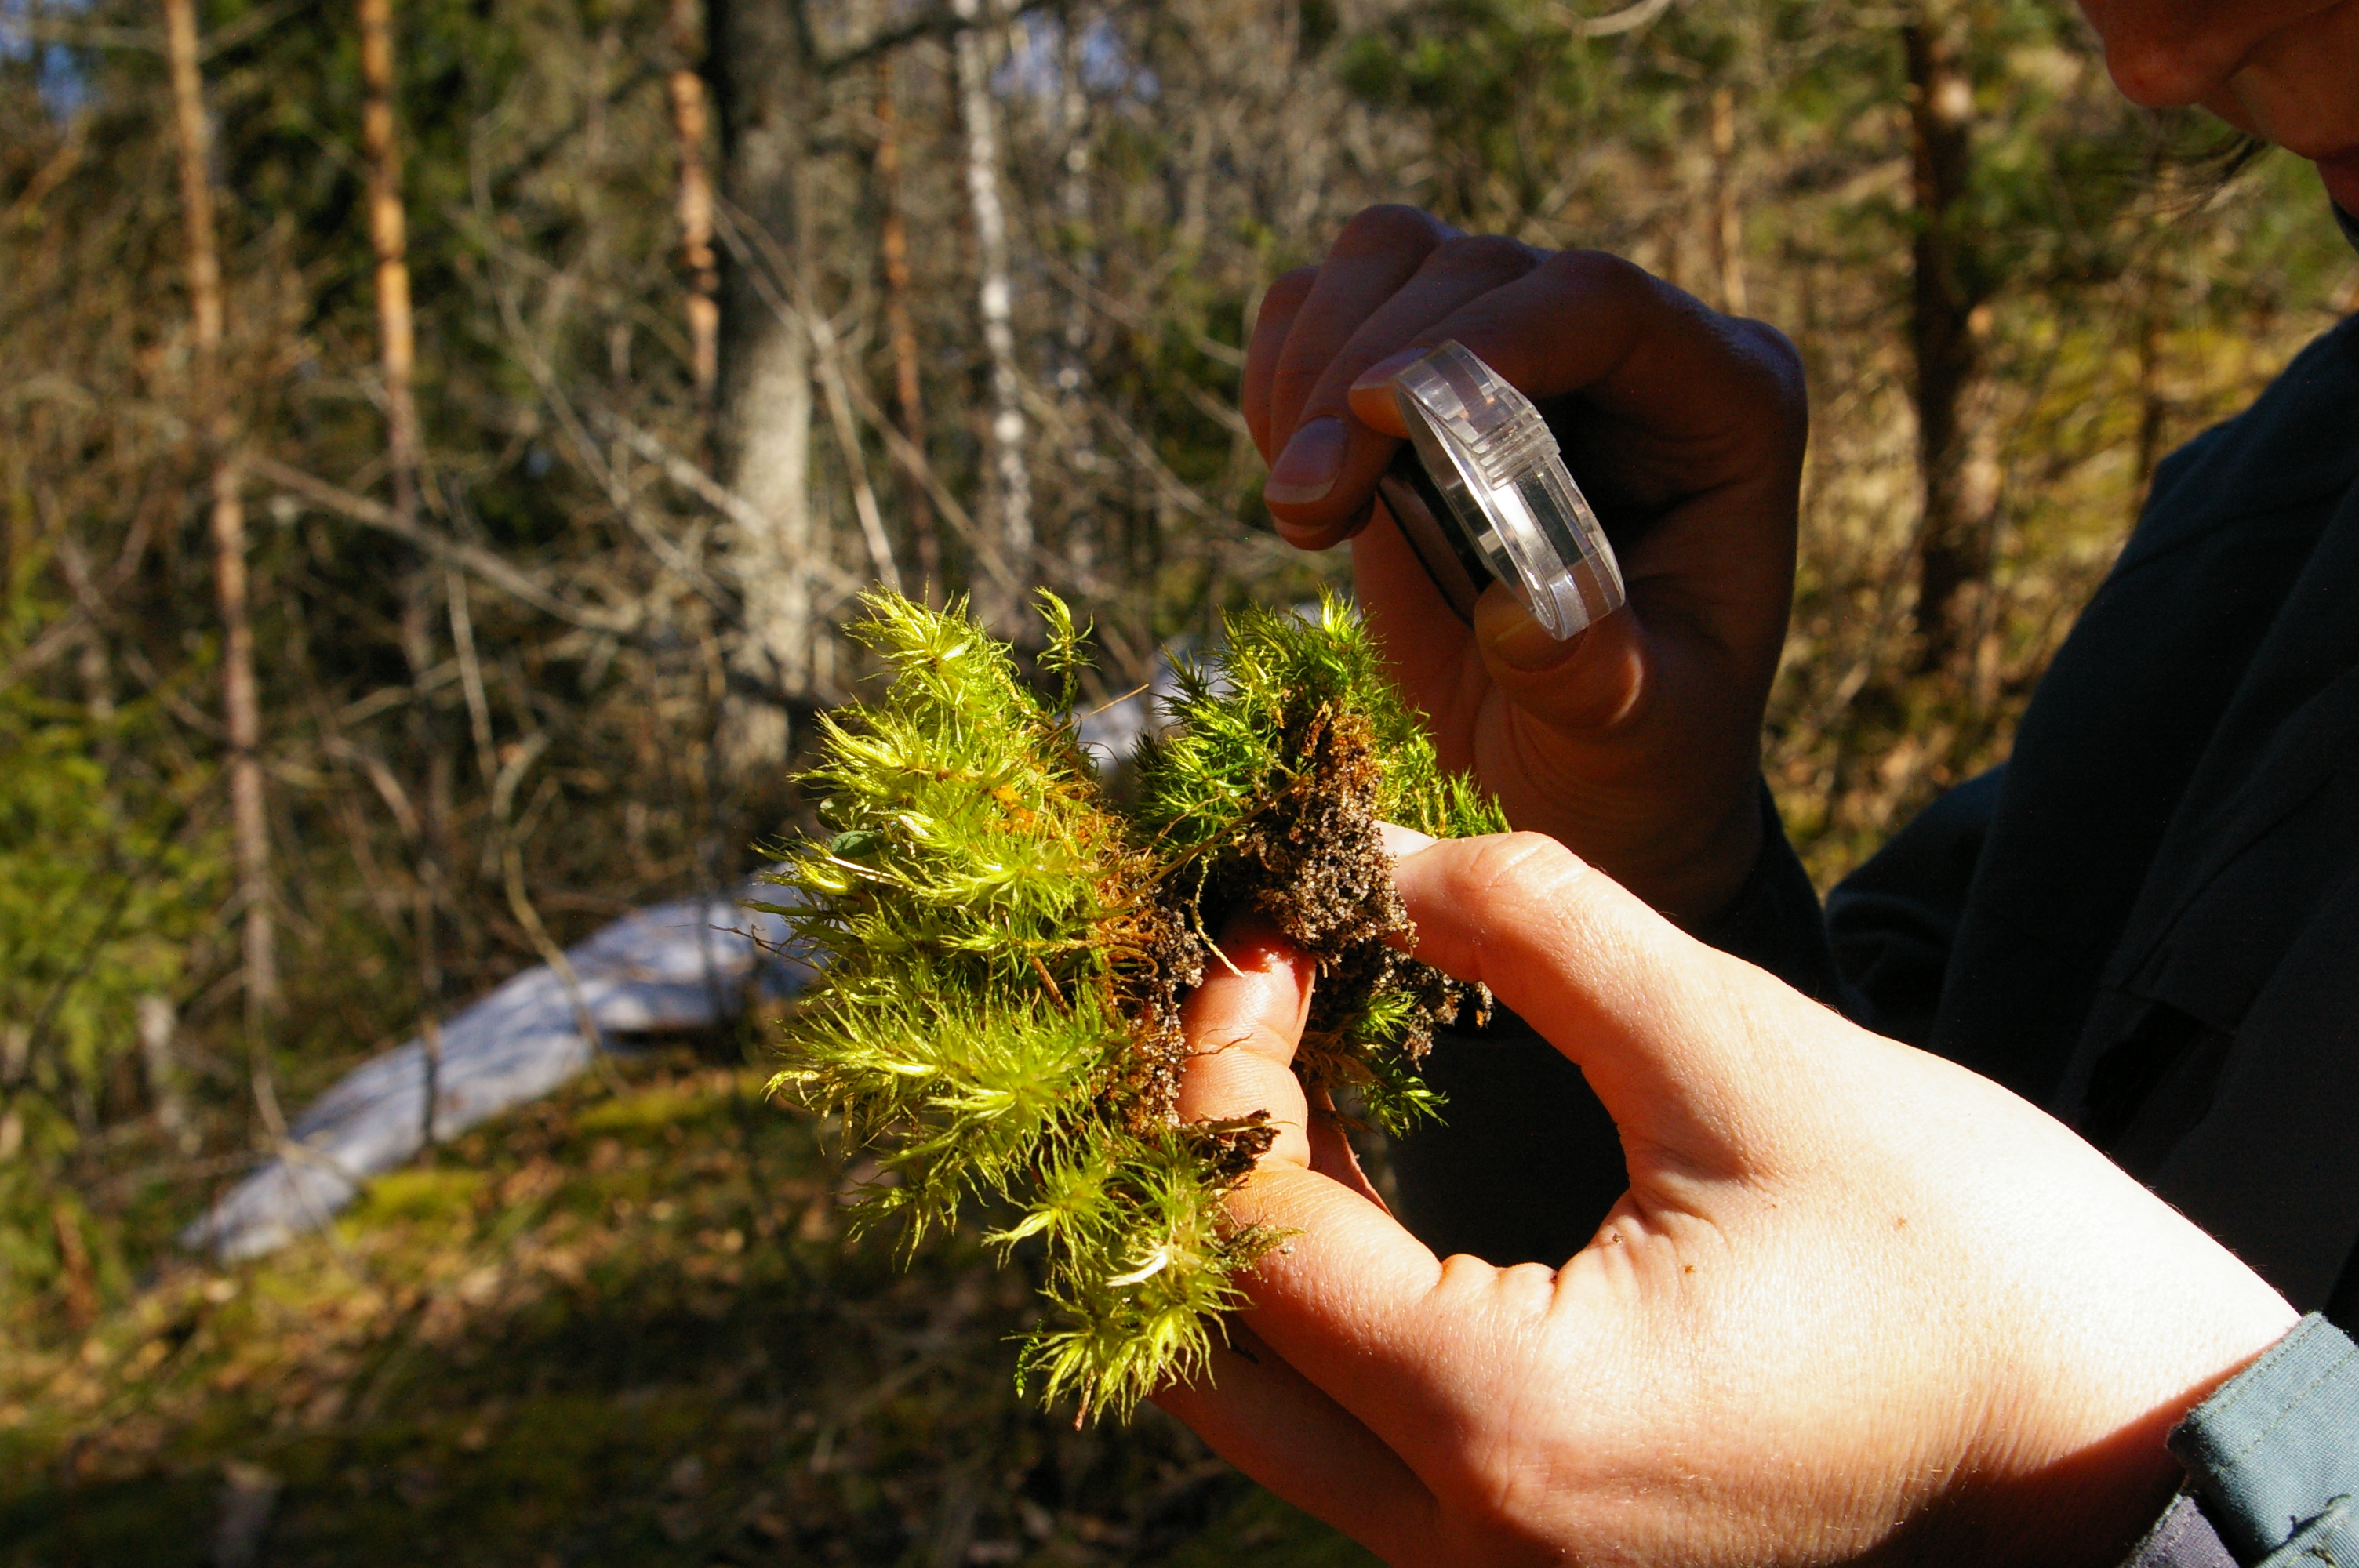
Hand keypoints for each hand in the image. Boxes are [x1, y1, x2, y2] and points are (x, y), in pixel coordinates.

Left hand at [1156, 829, 2297, 1566]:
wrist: (2119, 1437)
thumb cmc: (1966, 1257)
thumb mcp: (1744, 1054)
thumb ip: (1539, 929)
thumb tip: (1382, 852)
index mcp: (1512, 1426)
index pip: (1247, 1232)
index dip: (1220, 1055)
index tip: (1275, 928)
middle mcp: (1474, 1539)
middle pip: (1210, 1354)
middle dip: (1195, 1155)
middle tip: (1261, 997)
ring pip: (1274, 1400)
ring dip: (1254, 1220)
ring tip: (1309, 1054)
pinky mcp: (1540, 1549)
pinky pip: (1359, 1426)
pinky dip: (1329, 1291)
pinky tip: (1369, 1158)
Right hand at [1246, 207, 1807, 923]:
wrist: (1572, 786)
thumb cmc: (1634, 758)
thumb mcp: (1635, 736)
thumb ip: (1592, 674)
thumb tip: (1520, 611)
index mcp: (1726, 408)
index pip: (1602, 301)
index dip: (1485, 336)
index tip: (1374, 411)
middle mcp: (1627, 350)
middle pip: (1479, 270)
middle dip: (1368, 375)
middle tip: (1308, 512)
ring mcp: (1517, 346)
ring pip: (1394, 255)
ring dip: (1314, 367)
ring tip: (1306, 510)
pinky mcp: (1421, 375)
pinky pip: (1326, 301)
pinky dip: (1282, 371)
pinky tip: (1299, 483)